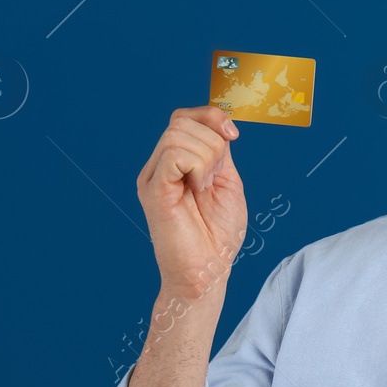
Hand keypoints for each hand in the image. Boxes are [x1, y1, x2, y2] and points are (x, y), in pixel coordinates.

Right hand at [136, 106, 246, 301]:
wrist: (208, 270)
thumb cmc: (218, 234)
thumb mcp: (227, 182)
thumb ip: (219, 152)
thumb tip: (219, 124)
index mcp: (176, 163)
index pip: (184, 117)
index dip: (211, 116)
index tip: (233, 135)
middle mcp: (159, 166)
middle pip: (181, 121)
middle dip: (213, 143)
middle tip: (214, 178)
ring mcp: (153, 177)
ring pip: (178, 134)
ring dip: (206, 159)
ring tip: (204, 189)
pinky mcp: (153, 189)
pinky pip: (174, 154)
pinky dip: (197, 167)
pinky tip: (197, 191)